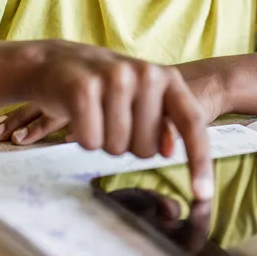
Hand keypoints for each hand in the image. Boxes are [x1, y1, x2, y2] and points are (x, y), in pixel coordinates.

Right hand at [0, 60, 228, 143]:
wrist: (54, 61)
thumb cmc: (105, 86)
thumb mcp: (142, 97)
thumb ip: (162, 122)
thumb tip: (169, 150)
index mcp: (166, 78)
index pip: (191, 123)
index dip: (199, 161)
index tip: (203, 194)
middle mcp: (145, 74)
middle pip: (147, 150)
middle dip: (127, 146)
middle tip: (113, 117)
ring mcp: (114, 79)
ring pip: (116, 149)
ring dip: (103, 141)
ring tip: (96, 113)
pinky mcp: (83, 90)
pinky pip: (90, 142)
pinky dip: (82, 138)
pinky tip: (78, 115)